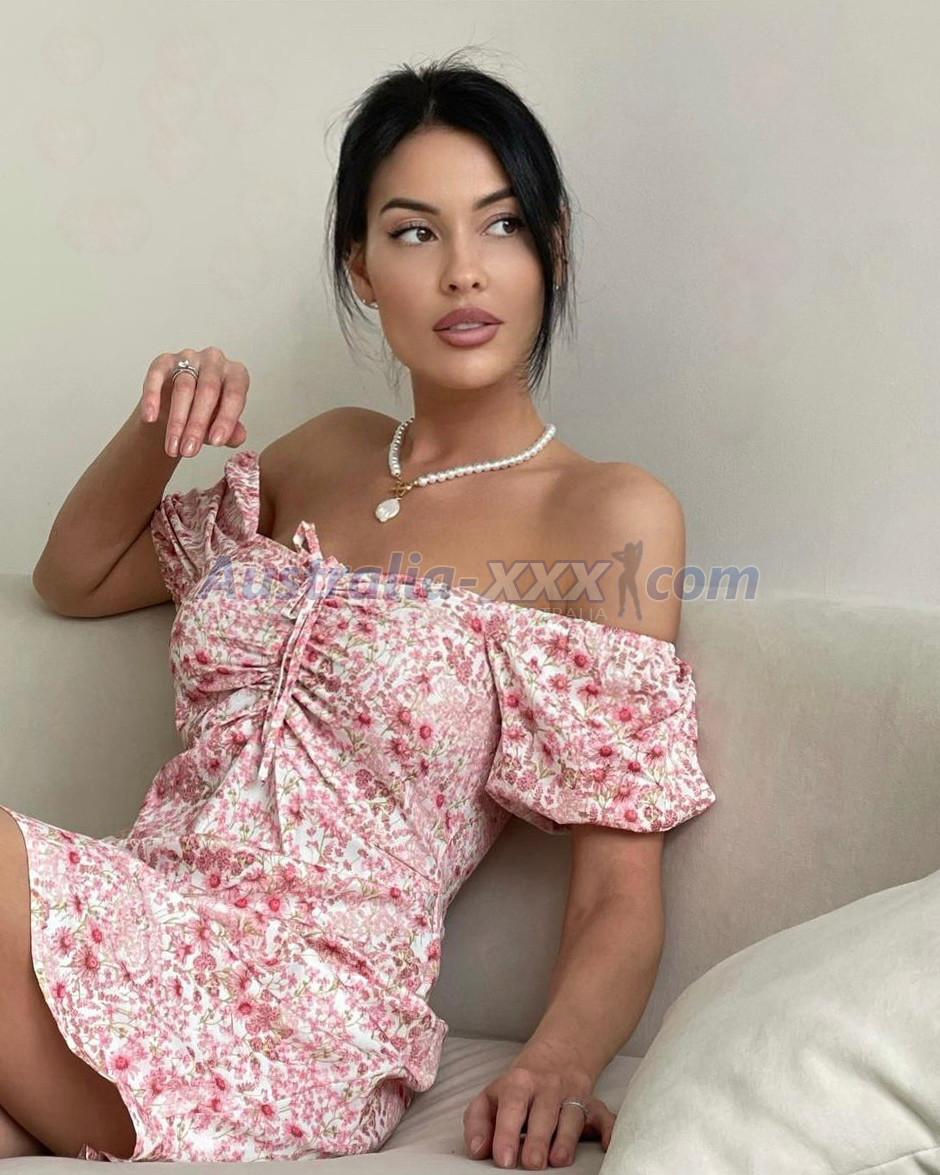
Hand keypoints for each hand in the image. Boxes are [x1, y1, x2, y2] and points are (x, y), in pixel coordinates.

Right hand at [139, 346, 249, 457]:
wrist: (177, 409)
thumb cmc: (207, 415)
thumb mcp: (221, 426)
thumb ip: (232, 432)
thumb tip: (238, 437)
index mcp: (236, 374)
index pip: (234, 394)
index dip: (225, 420)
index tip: (215, 442)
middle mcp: (215, 361)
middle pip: (207, 391)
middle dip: (197, 425)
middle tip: (189, 450)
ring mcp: (189, 357)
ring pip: (183, 387)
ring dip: (177, 421)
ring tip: (173, 447)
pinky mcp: (165, 360)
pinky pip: (157, 375)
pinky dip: (152, 397)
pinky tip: (150, 418)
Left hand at [462, 1046, 616, 1168]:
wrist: (558, 1054)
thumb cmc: (519, 1086)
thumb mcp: (491, 1096)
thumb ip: (478, 1121)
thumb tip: (477, 1150)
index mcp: (518, 1083)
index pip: (512, 1105)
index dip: (507, 1131)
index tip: (504, 1158)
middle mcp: (547, 1087)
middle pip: (543, 1112)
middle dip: (538, 1138)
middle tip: (532, 1164)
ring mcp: (572, 1095)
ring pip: (572, 1115)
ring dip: (567, 1138)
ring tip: (558, 1160)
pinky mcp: (593, 1104)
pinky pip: (604, 1116)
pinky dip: (610, 1129)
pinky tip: (608, 1143)